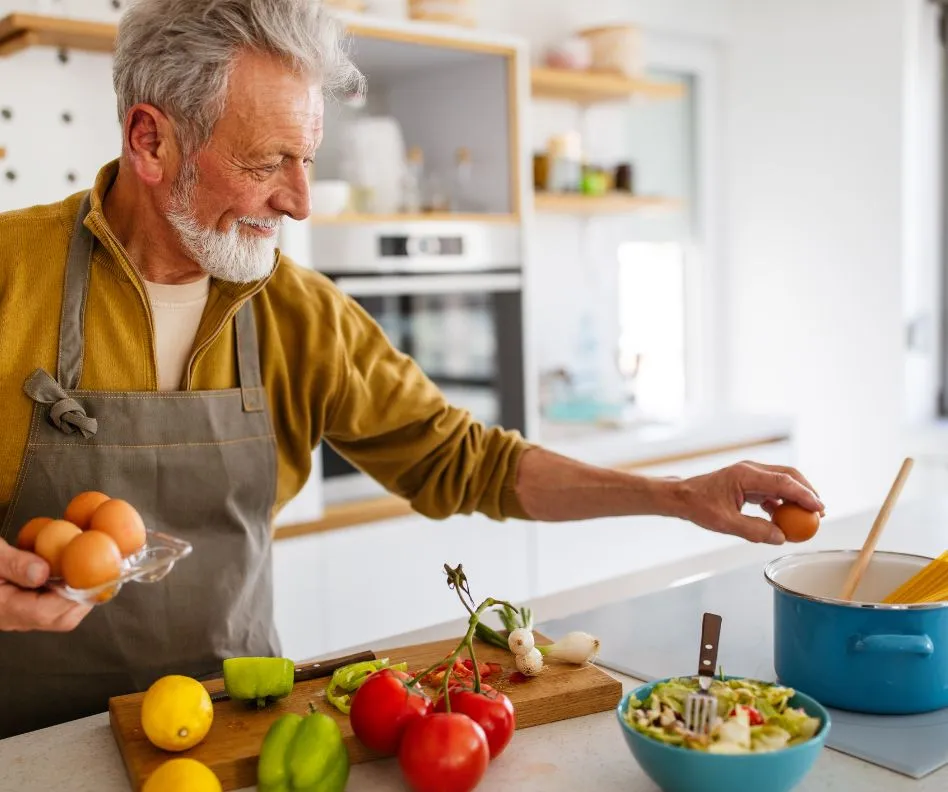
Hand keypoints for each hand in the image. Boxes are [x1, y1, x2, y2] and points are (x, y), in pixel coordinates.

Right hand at [0, 539, 91, 630]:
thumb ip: (13, 563)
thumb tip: (43, 572)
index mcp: (4, 610)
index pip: (47, 613)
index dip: (74, 596)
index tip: (94, 576)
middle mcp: (14, 618)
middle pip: (61, 619)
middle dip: (85, 598)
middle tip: (102, 572)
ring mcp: (19, 615)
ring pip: (60, 614)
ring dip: (79, 594)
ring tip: (94, 570)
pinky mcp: (24, 606)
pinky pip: (53, 604)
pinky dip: (69, 589)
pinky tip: (76, 569)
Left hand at [675, 461, 824, 543]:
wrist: (682, 497)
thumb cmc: (699, 506)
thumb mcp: (725, 523)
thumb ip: (754, 530)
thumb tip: (781, 537)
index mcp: (746, 475)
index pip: (783, 482)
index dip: (804, 495)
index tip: (819, 509)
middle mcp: (750, 470)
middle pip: (788, 476)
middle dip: (807, 492)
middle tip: (819, 512)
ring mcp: (750, 474)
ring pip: (782, 481)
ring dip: (796, 496)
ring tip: (807, 516)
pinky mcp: (748, 481)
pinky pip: (772, 488)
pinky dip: (782, 500)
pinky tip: (784, 516)